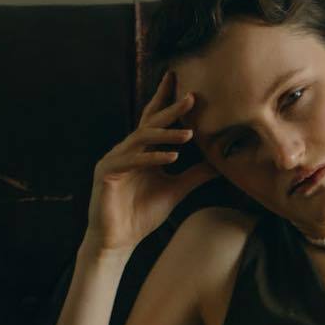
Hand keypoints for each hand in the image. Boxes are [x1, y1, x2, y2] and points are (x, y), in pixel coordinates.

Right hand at [82, 69, 216, 255]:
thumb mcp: (176, 191)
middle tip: (191, 97)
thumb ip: (194, 175)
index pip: (154, 120)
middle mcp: (126, 150)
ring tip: (189, 134)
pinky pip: (132, 160)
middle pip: (149, 122)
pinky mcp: (106, 173)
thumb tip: (218, 164)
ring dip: (166, 134)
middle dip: (170, 109)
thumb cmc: (142, 215)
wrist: (118, 241)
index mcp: (141, 151)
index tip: (184, 84)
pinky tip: (172, 157)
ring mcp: (114, 159)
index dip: (167, 101)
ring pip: (141, 138)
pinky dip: (152, 158)